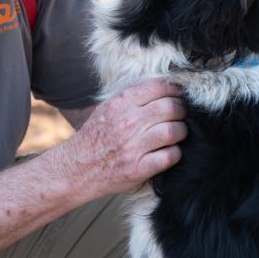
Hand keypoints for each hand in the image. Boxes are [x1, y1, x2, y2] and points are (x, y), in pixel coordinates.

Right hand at [54, 79, 186, 198]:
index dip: (175, 91)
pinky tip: (170, 152)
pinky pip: (170, 156)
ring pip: (174, 131)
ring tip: (177, 133)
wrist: (76, 169)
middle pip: (171, 108)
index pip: (158, 88)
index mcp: (121, 104)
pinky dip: (175, 153)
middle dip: (182, 111)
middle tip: (181, 116)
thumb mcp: (106, 109)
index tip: (179, 96)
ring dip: (181, 132)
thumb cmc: (94, 137)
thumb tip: (160, 89)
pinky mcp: (138, 169)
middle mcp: (128, 122)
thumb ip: (130, 98)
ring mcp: (134, 146)